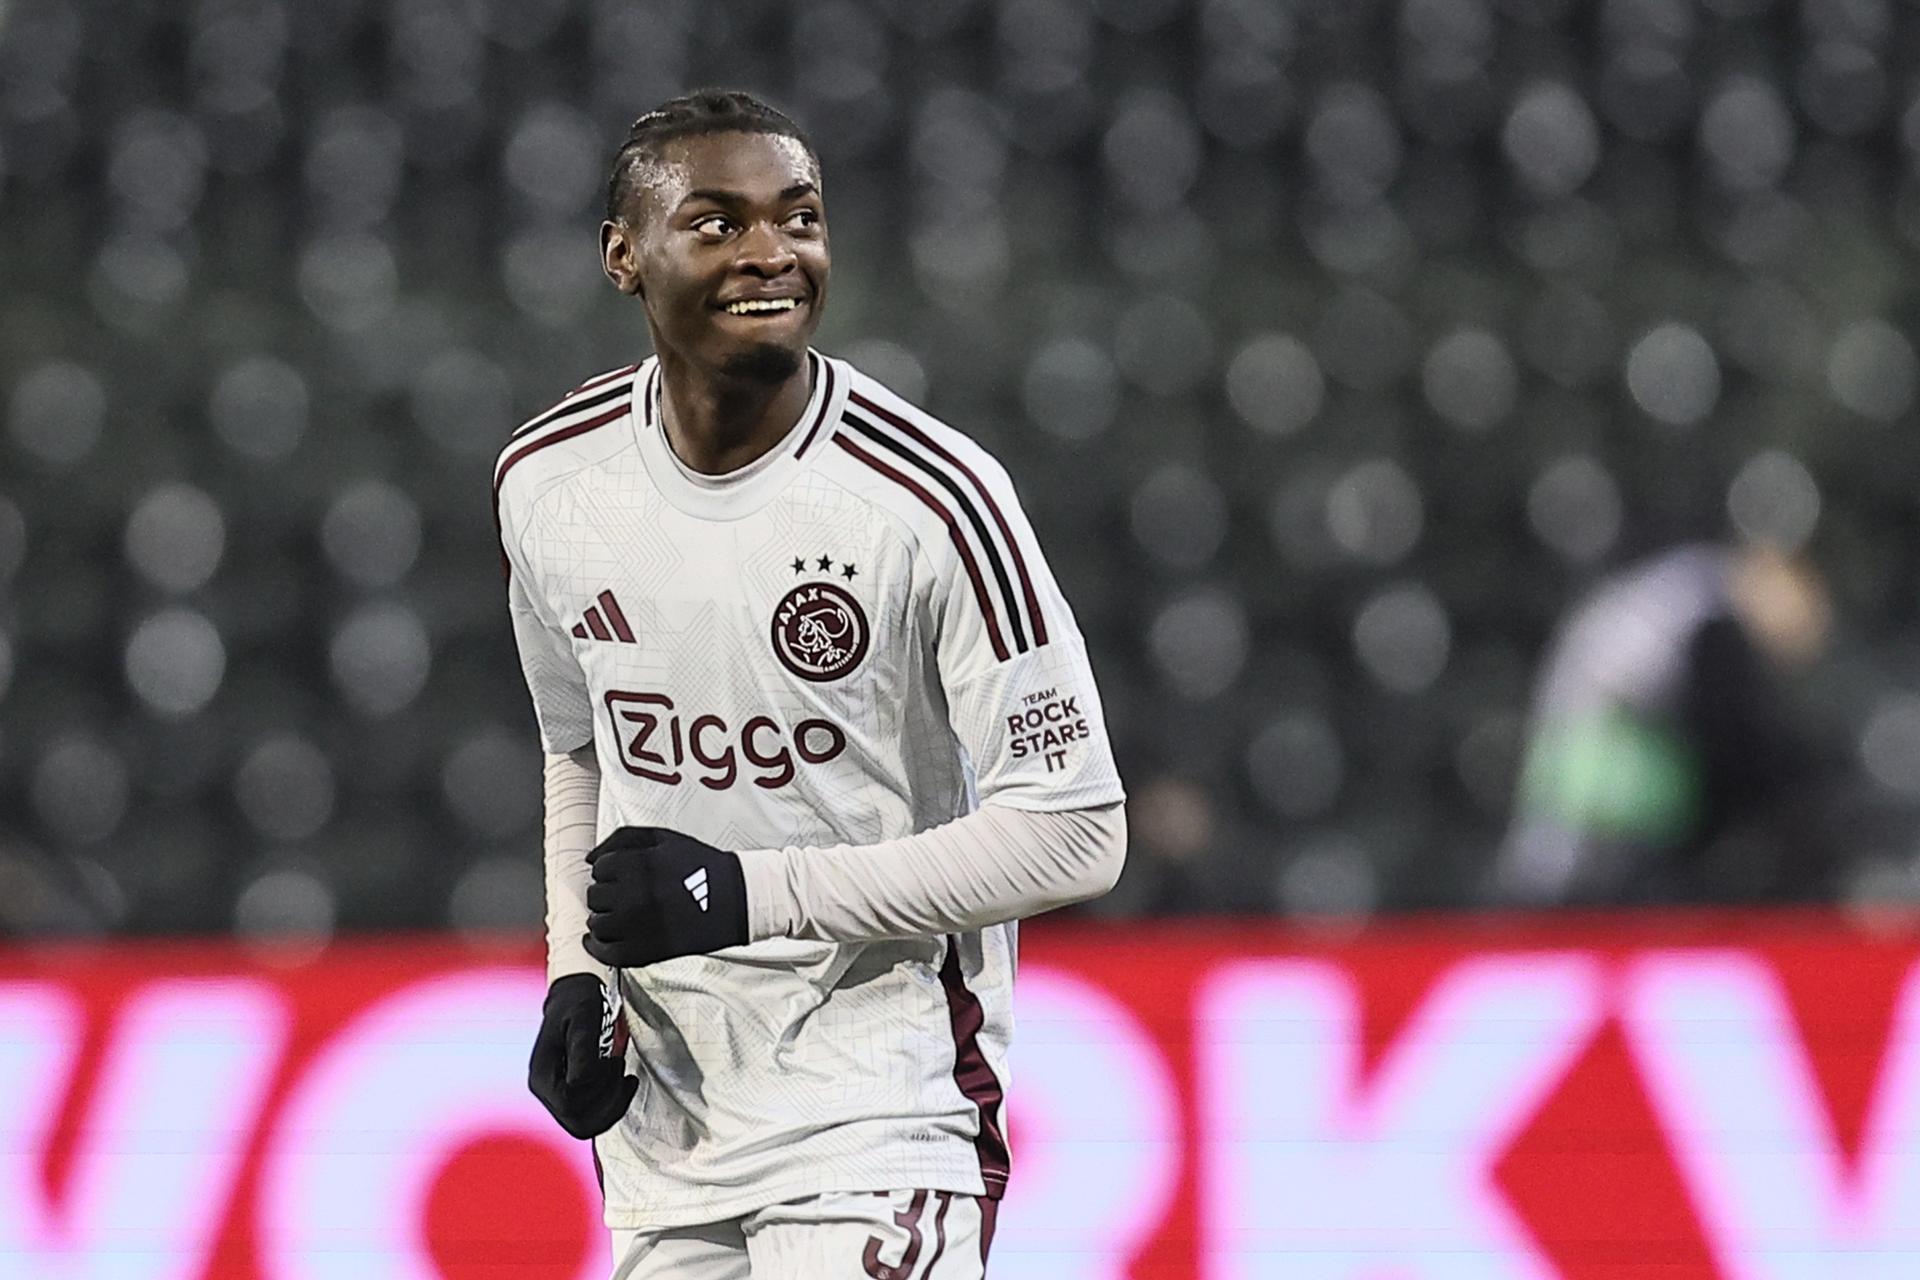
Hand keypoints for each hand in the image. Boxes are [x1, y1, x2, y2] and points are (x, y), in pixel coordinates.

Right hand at [528, 973, 637, 1138]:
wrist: (577, 997)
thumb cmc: (580, 1003)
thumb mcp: (584, 1018)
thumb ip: (583, 1049)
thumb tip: (582, 1080)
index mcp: (542, 1075)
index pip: (570, 1103)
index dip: (598, 1088)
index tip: (613, 1061)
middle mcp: (546, 1091)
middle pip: (578, 1123)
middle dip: (609, 1102)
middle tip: (621, 1070)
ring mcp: (558, 1097)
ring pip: (587, 1126)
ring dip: (613, 1106)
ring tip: (624, 1078)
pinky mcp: (574, 1097)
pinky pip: (593, 1118)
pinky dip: (614, 1106)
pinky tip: (625, 1085)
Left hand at [584, 826, 748, 967]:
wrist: (734, 900)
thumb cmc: (700, 867)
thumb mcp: (664, 839)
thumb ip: (622, 838)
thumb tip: (590, 858)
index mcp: (638, 864)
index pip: (600, 868)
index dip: (610, 870)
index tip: (622, 875)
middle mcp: (633, 895)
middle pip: (595, 895)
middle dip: (606, 893)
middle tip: (624, 894)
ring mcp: (637, 926)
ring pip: (596, 923)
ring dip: (603, 917)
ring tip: (620, 914)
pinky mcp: (644, 951)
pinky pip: (606, 953)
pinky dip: (596, 946)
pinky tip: (597, 940)